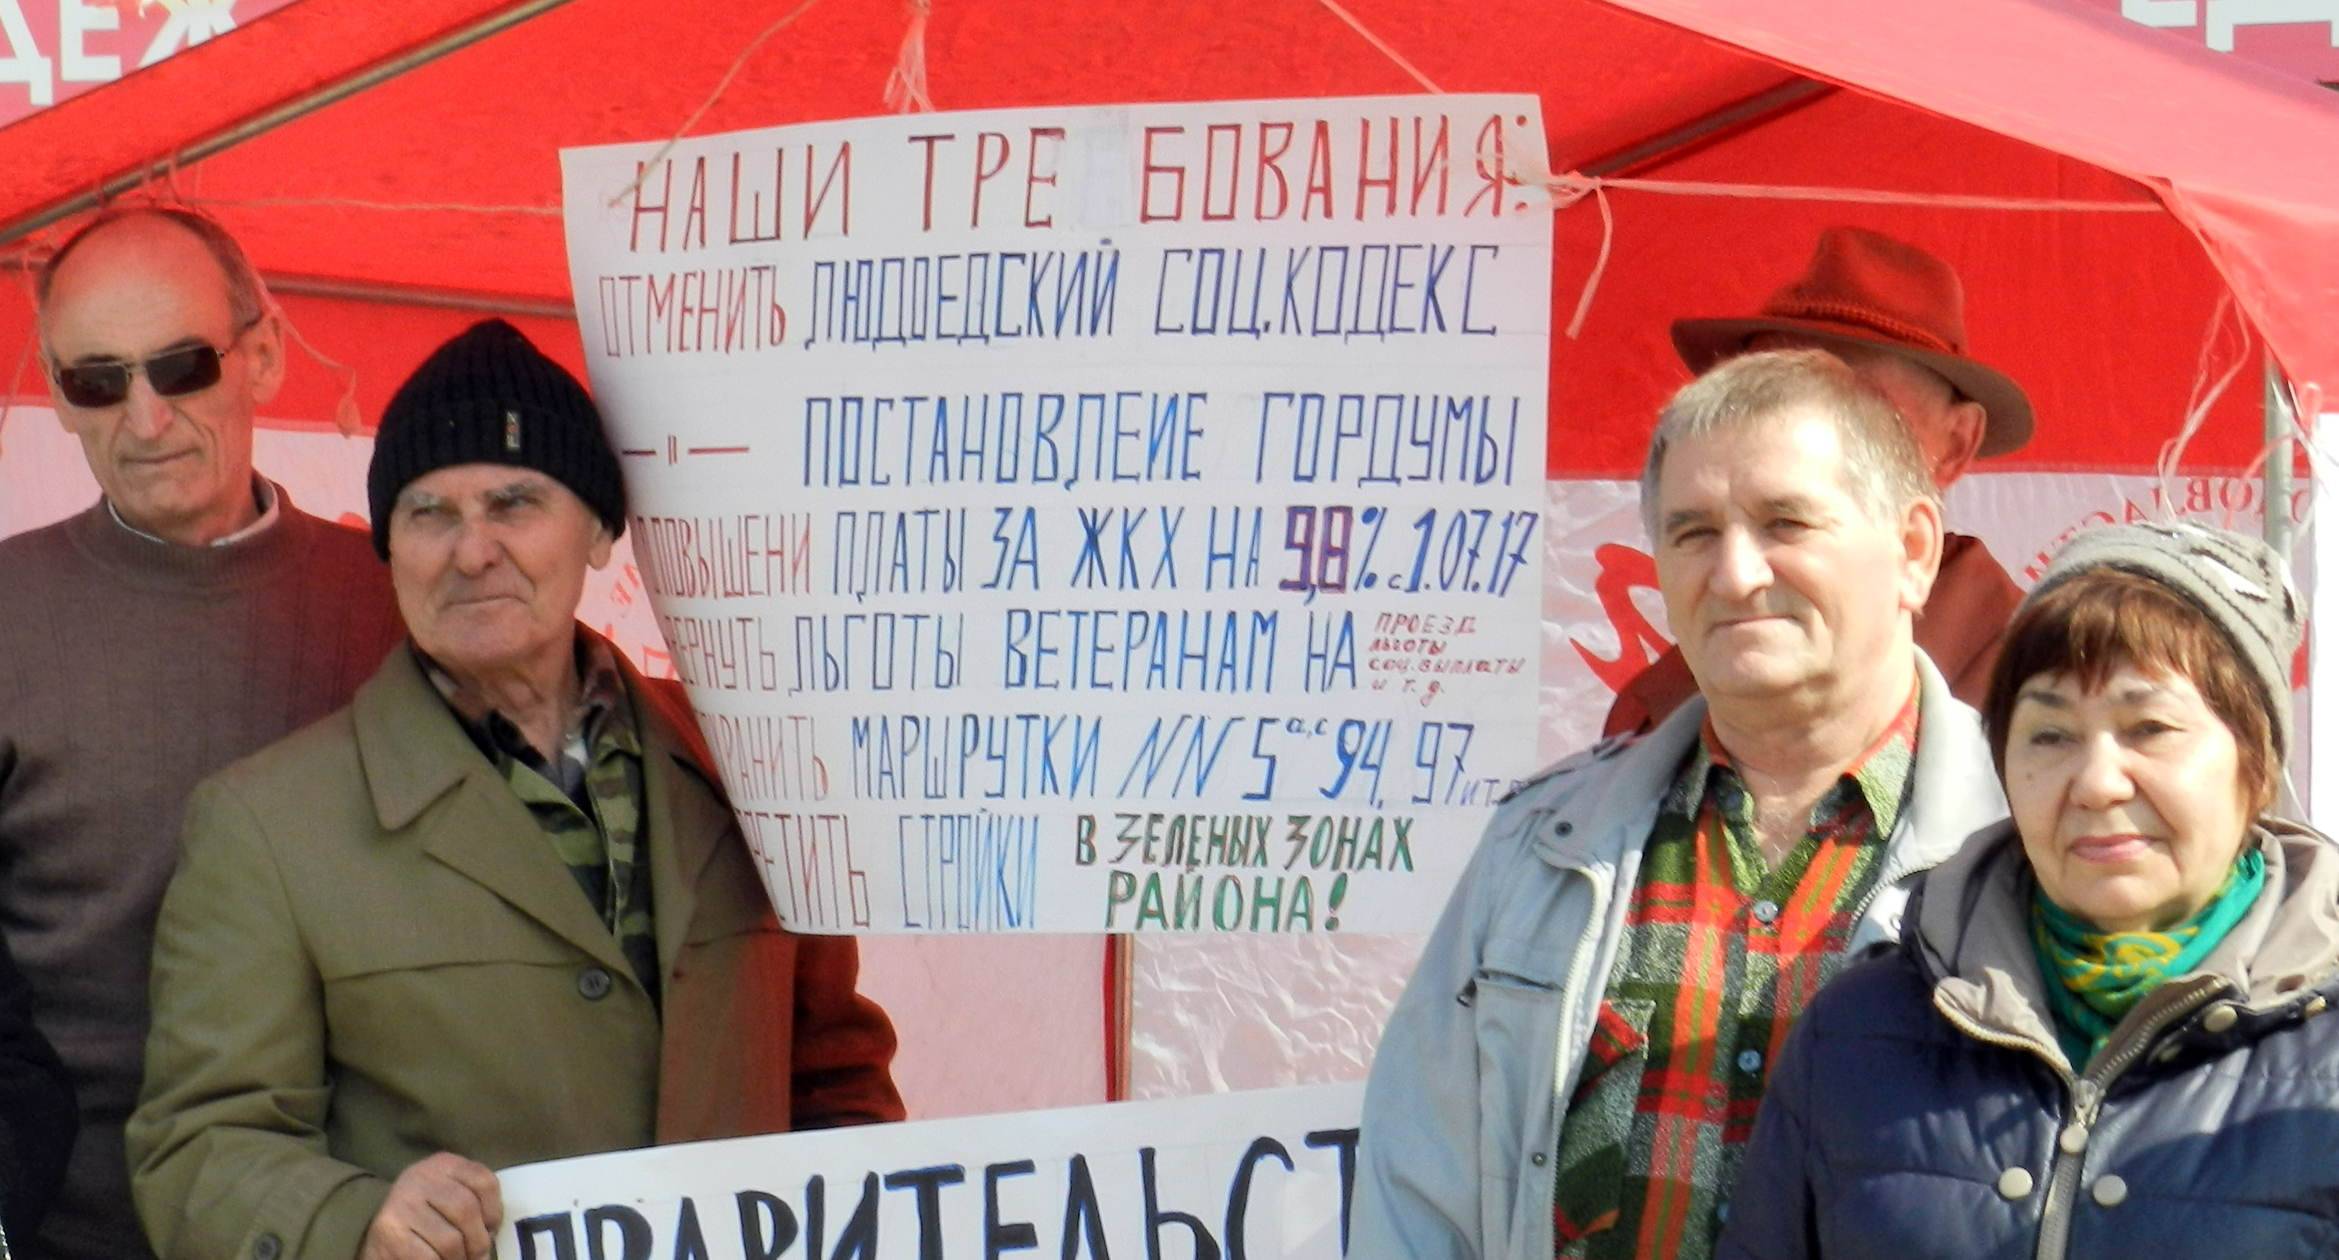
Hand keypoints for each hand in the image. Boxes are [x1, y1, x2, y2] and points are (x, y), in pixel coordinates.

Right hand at [358, 1152, 502, 1259]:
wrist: (373, 1227)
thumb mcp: (448, 1193)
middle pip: (468, 1210)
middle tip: (476, 1254)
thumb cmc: (423, 1213)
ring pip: (451, 1240)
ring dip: (459, 1258)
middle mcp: (420, 1177)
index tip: (490, 1230)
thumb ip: (473, 1200)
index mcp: (443, 1163)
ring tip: (456, 1258)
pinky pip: (429, 1258)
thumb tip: (490, 1234)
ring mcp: (403, 1203)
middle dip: (478, 1241)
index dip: (494, 1212)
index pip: (484, 1181)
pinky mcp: (389, 1231)